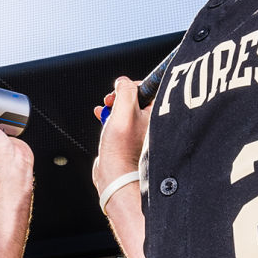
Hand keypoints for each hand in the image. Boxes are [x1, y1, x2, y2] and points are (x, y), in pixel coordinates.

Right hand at [92, 76, 146, 199]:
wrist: (115, 175)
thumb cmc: (121, 148)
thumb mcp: (123, 111)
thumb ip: (125, 90)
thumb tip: (123, 81)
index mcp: (155, 115)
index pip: (148, 89)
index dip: (131, 86)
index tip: (120, 90)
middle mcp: (150, 123)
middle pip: (135, 98)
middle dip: (119, 97)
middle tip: (110, 101)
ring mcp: (139, 132)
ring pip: (125, 110)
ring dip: (112, 107)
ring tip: (105, 111)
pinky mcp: (128, 140)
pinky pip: (119, 121)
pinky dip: (109, 117)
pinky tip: (101, 117)